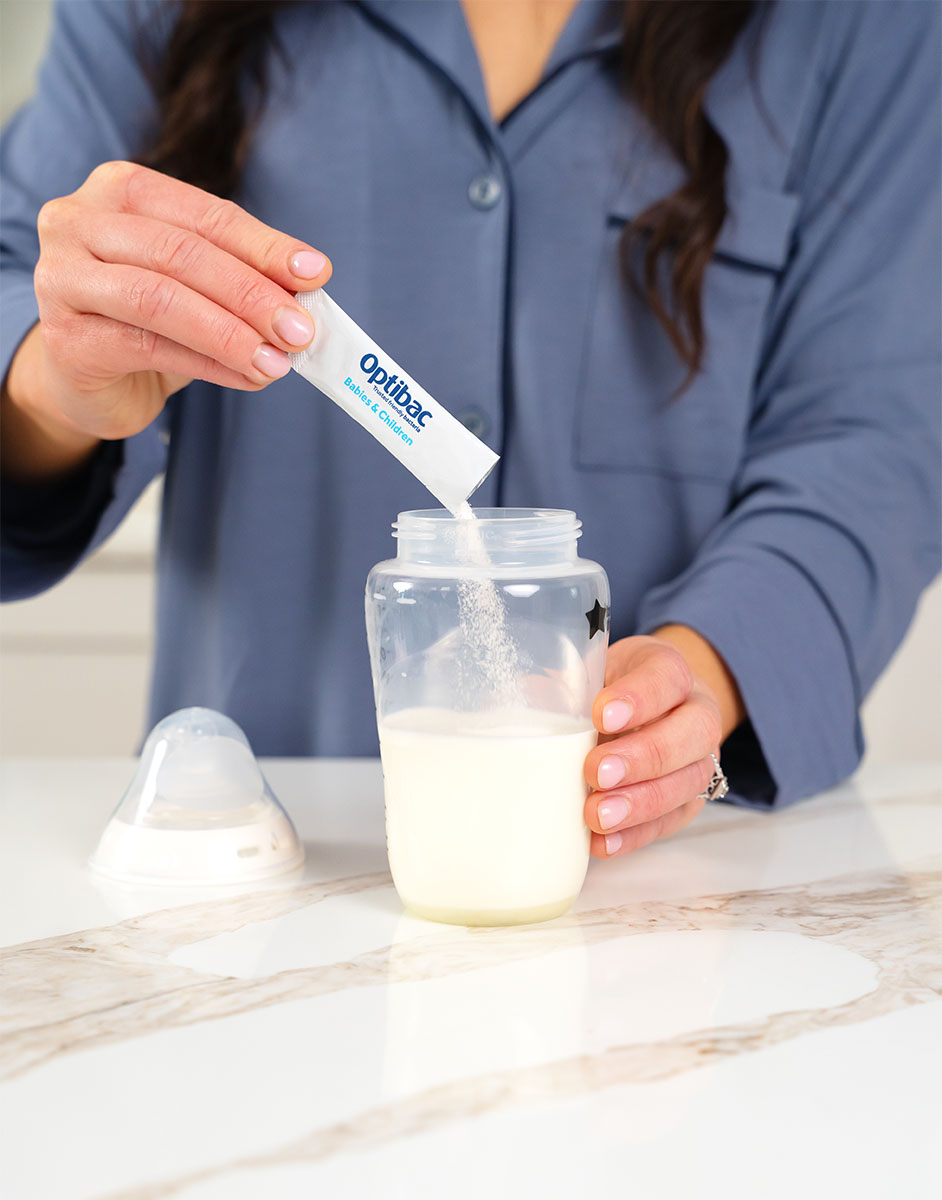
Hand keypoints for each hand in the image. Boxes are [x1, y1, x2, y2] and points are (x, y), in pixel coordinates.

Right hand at [1, 161, 330, 478]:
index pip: (204, 214)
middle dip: (252, 294)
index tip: (316, 273)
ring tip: (278, 362)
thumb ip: (241, 276)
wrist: (85, 379)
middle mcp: (78, 222)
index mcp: (120, 190)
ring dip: (231, 334)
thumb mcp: (198, 287)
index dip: (264, 245)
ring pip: (160, 300)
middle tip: (301, 329)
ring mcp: (61, 278)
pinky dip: (208, 365)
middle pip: (182, 253)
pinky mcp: (65, 338)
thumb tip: (307, 286)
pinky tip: (247, 377)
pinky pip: (147, 347)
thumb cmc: (146, 322)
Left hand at [584, 632, 737, 857]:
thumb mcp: (592, 673)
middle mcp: (697, 715)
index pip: (666, 678)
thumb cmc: (612, 691)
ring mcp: (698, 761)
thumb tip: (528, 696)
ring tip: (597, 814)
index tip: (601, 715)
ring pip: (686, 784)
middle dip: (642, 757)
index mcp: (671, 672)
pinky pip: (669, 823)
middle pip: (690, 735)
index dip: (638, 698)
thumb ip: (565, 684)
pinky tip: (602, 841)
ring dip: (639, 803)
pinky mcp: (687, 802)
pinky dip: (634, 836)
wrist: (646, 714)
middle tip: (596, 772)